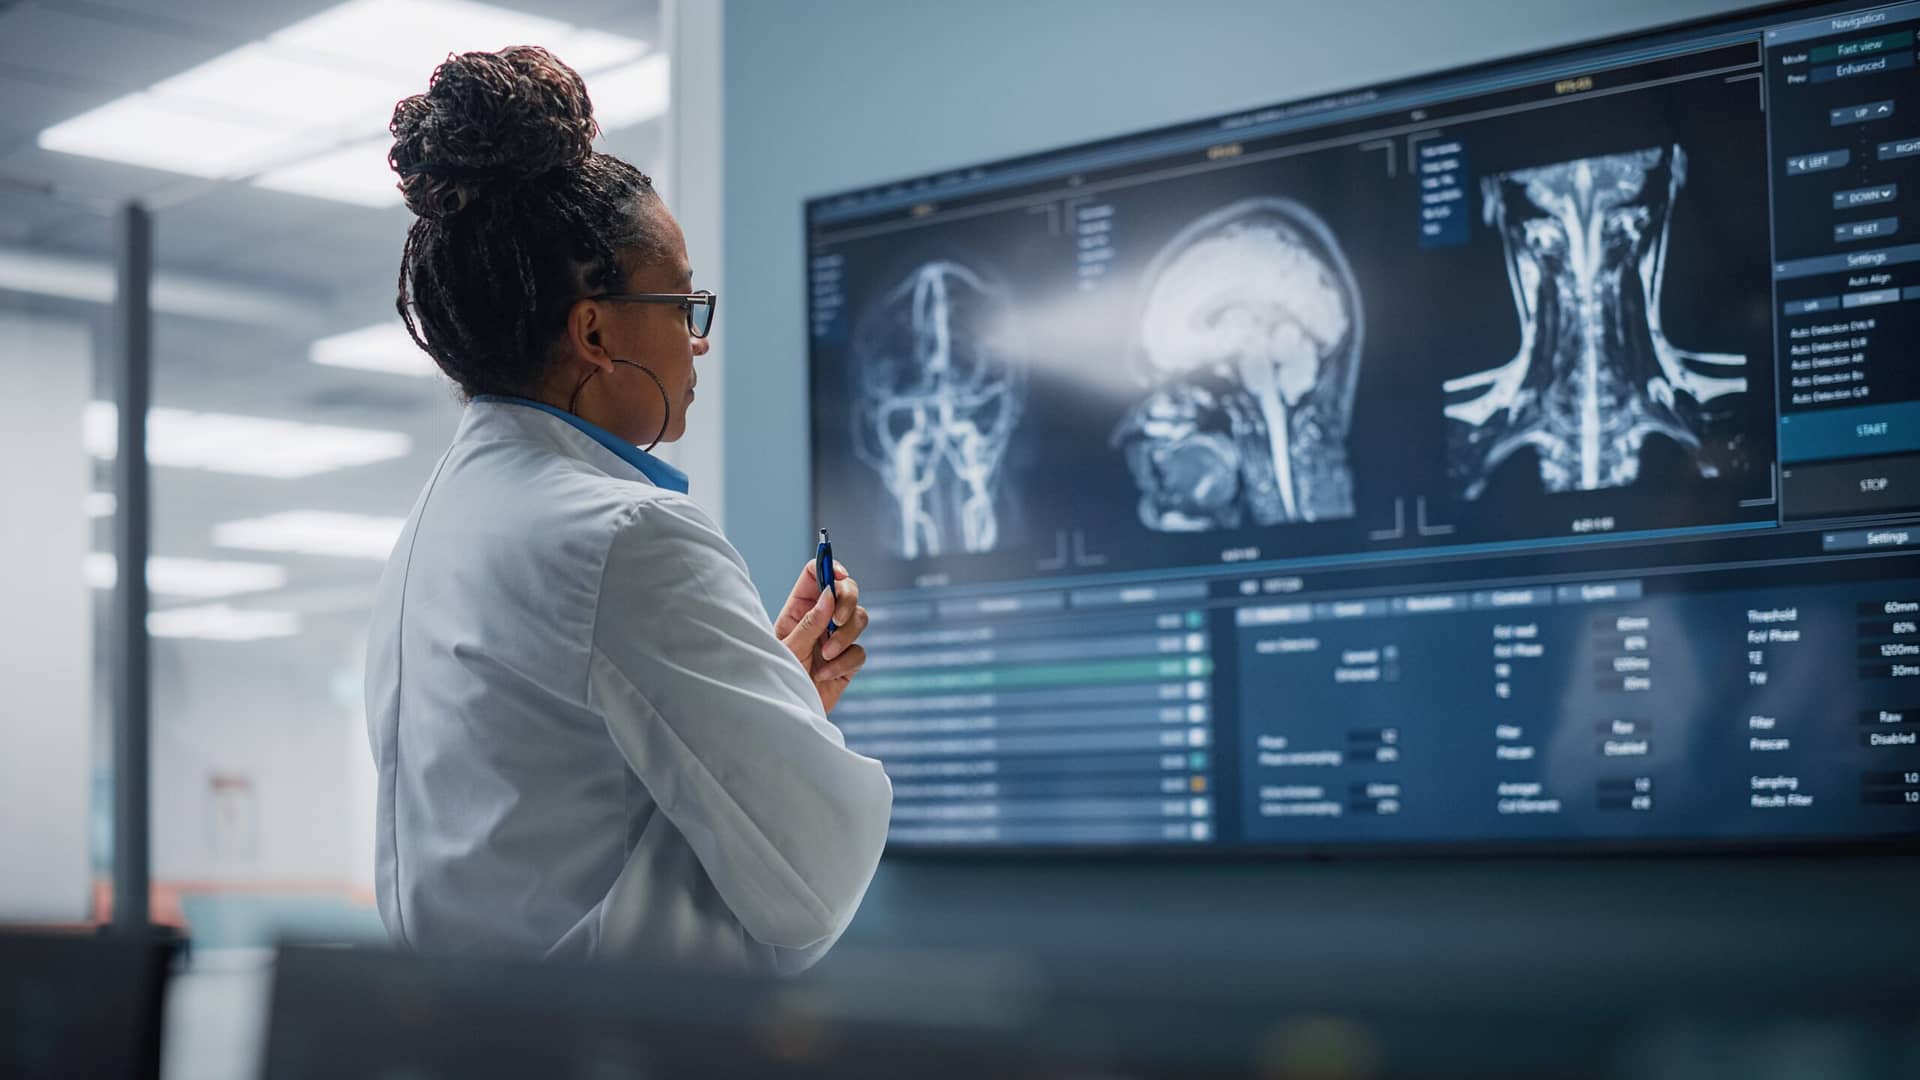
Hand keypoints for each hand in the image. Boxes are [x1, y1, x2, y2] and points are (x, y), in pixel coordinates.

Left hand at [775, 558, 869, 712]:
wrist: (787, 712)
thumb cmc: (775, 677)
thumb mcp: (788, 648)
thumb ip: (809, 623)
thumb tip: (829, 595)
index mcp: (799, 608)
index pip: (816, 573)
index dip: (829, 565)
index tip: (839, 574)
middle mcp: (820, 618)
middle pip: (847, 589)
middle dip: (847, 600)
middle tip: (837, 619)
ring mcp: (836, 638)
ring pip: (860, 618)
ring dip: (846, 635)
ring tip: (826, 655)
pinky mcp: (848, 661)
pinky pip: (860, 651)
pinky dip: (845, 662)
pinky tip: (825, 674)